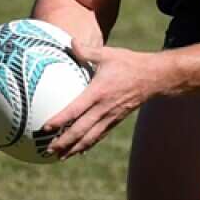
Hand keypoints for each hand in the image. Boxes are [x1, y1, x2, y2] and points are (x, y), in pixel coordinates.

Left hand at [42, 40, 166, 158]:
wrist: (154, 77)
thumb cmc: (129, 64)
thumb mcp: (108, 54)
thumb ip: (87, 51)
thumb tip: (70, 42)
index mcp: (98, 92)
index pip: (75, 110)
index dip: (60, 120)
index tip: (45, 127)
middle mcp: (103, 108)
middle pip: (81, 130)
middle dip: (64, 141)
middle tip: (48, 150)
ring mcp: (111, 117)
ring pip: (90, 137)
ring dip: (74, 148)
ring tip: (59, 157)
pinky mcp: (116, 120)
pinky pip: (100, 136)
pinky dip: (88, 145)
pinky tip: (78, 152)